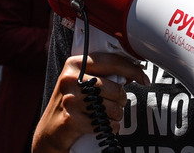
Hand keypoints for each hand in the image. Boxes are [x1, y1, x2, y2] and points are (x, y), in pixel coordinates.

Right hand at [32, 52, 149, 152]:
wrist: (49, 132)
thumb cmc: (71, 104)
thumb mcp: (81, 82)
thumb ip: (102, 74)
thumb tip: (133, 72)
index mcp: (75, 64)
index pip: (112, 61)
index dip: (132, 69)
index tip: (143, 77)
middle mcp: (71, 79)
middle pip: (115, 88)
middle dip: (122, 99)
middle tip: (116, 104)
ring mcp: (70, 99)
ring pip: (113, 107)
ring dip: (116, 115)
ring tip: (106, 115)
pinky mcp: (72, 119)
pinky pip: (105, 123)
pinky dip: (110, 127)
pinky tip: (102, 125)